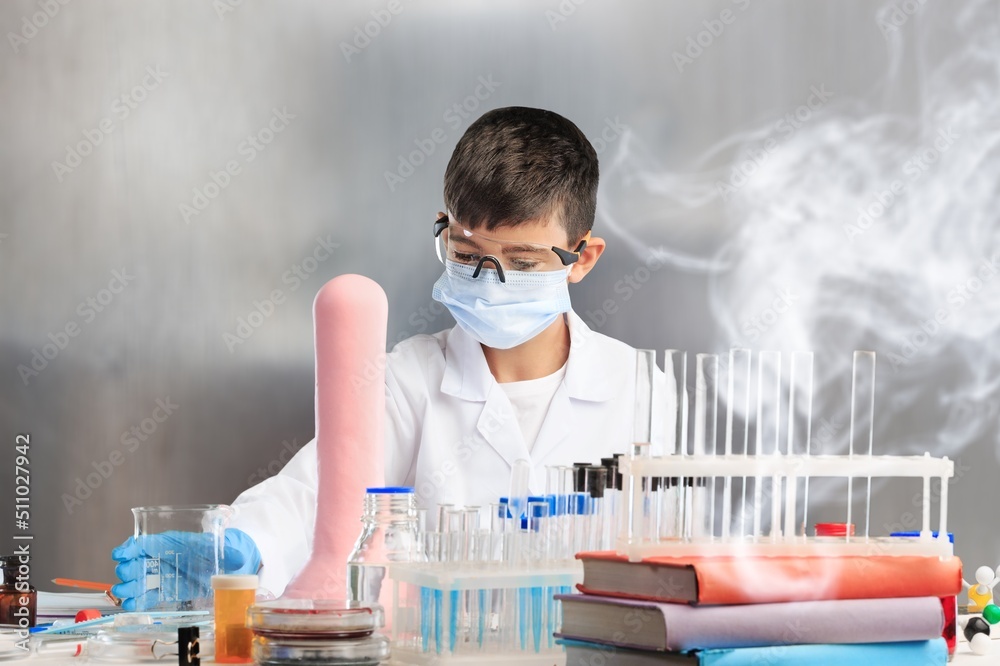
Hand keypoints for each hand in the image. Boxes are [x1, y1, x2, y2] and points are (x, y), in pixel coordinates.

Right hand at [111, 529, 260, 610]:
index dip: (131, 547)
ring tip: (126, 594)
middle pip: (137, 561)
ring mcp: (164, 574)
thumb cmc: (229, 551)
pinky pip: (147, 595)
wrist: (234, 565)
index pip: (147, 542)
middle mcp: (165, 557)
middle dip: (129, 569)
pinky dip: (137, 600)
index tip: (121, 555)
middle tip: (130, 577)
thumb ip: (231, 551)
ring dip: (130, 586)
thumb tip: (234, 552)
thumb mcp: (231, 549)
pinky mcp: (167, 590)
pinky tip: (132, 605)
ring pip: (138, 579)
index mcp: (176, 542)